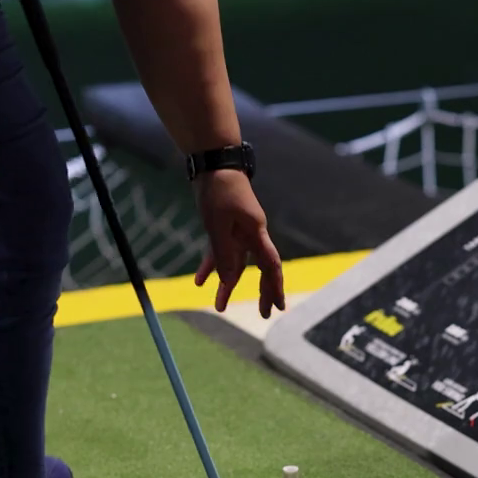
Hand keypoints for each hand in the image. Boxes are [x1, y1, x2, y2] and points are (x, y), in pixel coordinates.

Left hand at [193, 170, 284, 317]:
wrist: (212, 163)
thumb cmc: (218, 190)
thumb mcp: (217, 223)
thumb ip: (223, 252)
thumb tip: (229, 279)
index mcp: (256, 232)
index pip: (270, 265)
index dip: (275, 287)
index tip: (278, 306)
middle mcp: (251, 234)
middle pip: (260, 268)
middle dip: (262, 291)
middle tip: (264, 314)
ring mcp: (238, 231)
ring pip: (236, 264)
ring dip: (228, 285)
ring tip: (220, 307)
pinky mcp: (224, 227)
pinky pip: (219, 251)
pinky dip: (210, 266)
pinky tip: (199, 282)